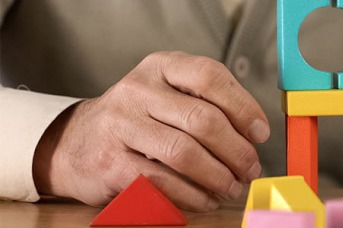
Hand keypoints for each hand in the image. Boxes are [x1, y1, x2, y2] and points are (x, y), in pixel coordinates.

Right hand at [32, 52, 269, 211]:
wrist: (73, 143)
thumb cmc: (137, 120)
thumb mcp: (167, 95)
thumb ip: (207, 104)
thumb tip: (255, 134)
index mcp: (160, 67)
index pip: (210, 76)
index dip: (244, 107)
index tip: (260, 133)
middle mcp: (137, 91)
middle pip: (203, 120)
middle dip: (237, 150)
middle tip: (251, 169)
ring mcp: (120, 126)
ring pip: (185, 153)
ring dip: (218, 176)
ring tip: (232, 187)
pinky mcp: (111, 163)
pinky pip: (163, 182)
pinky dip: (193, 195)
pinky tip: (206, 199)